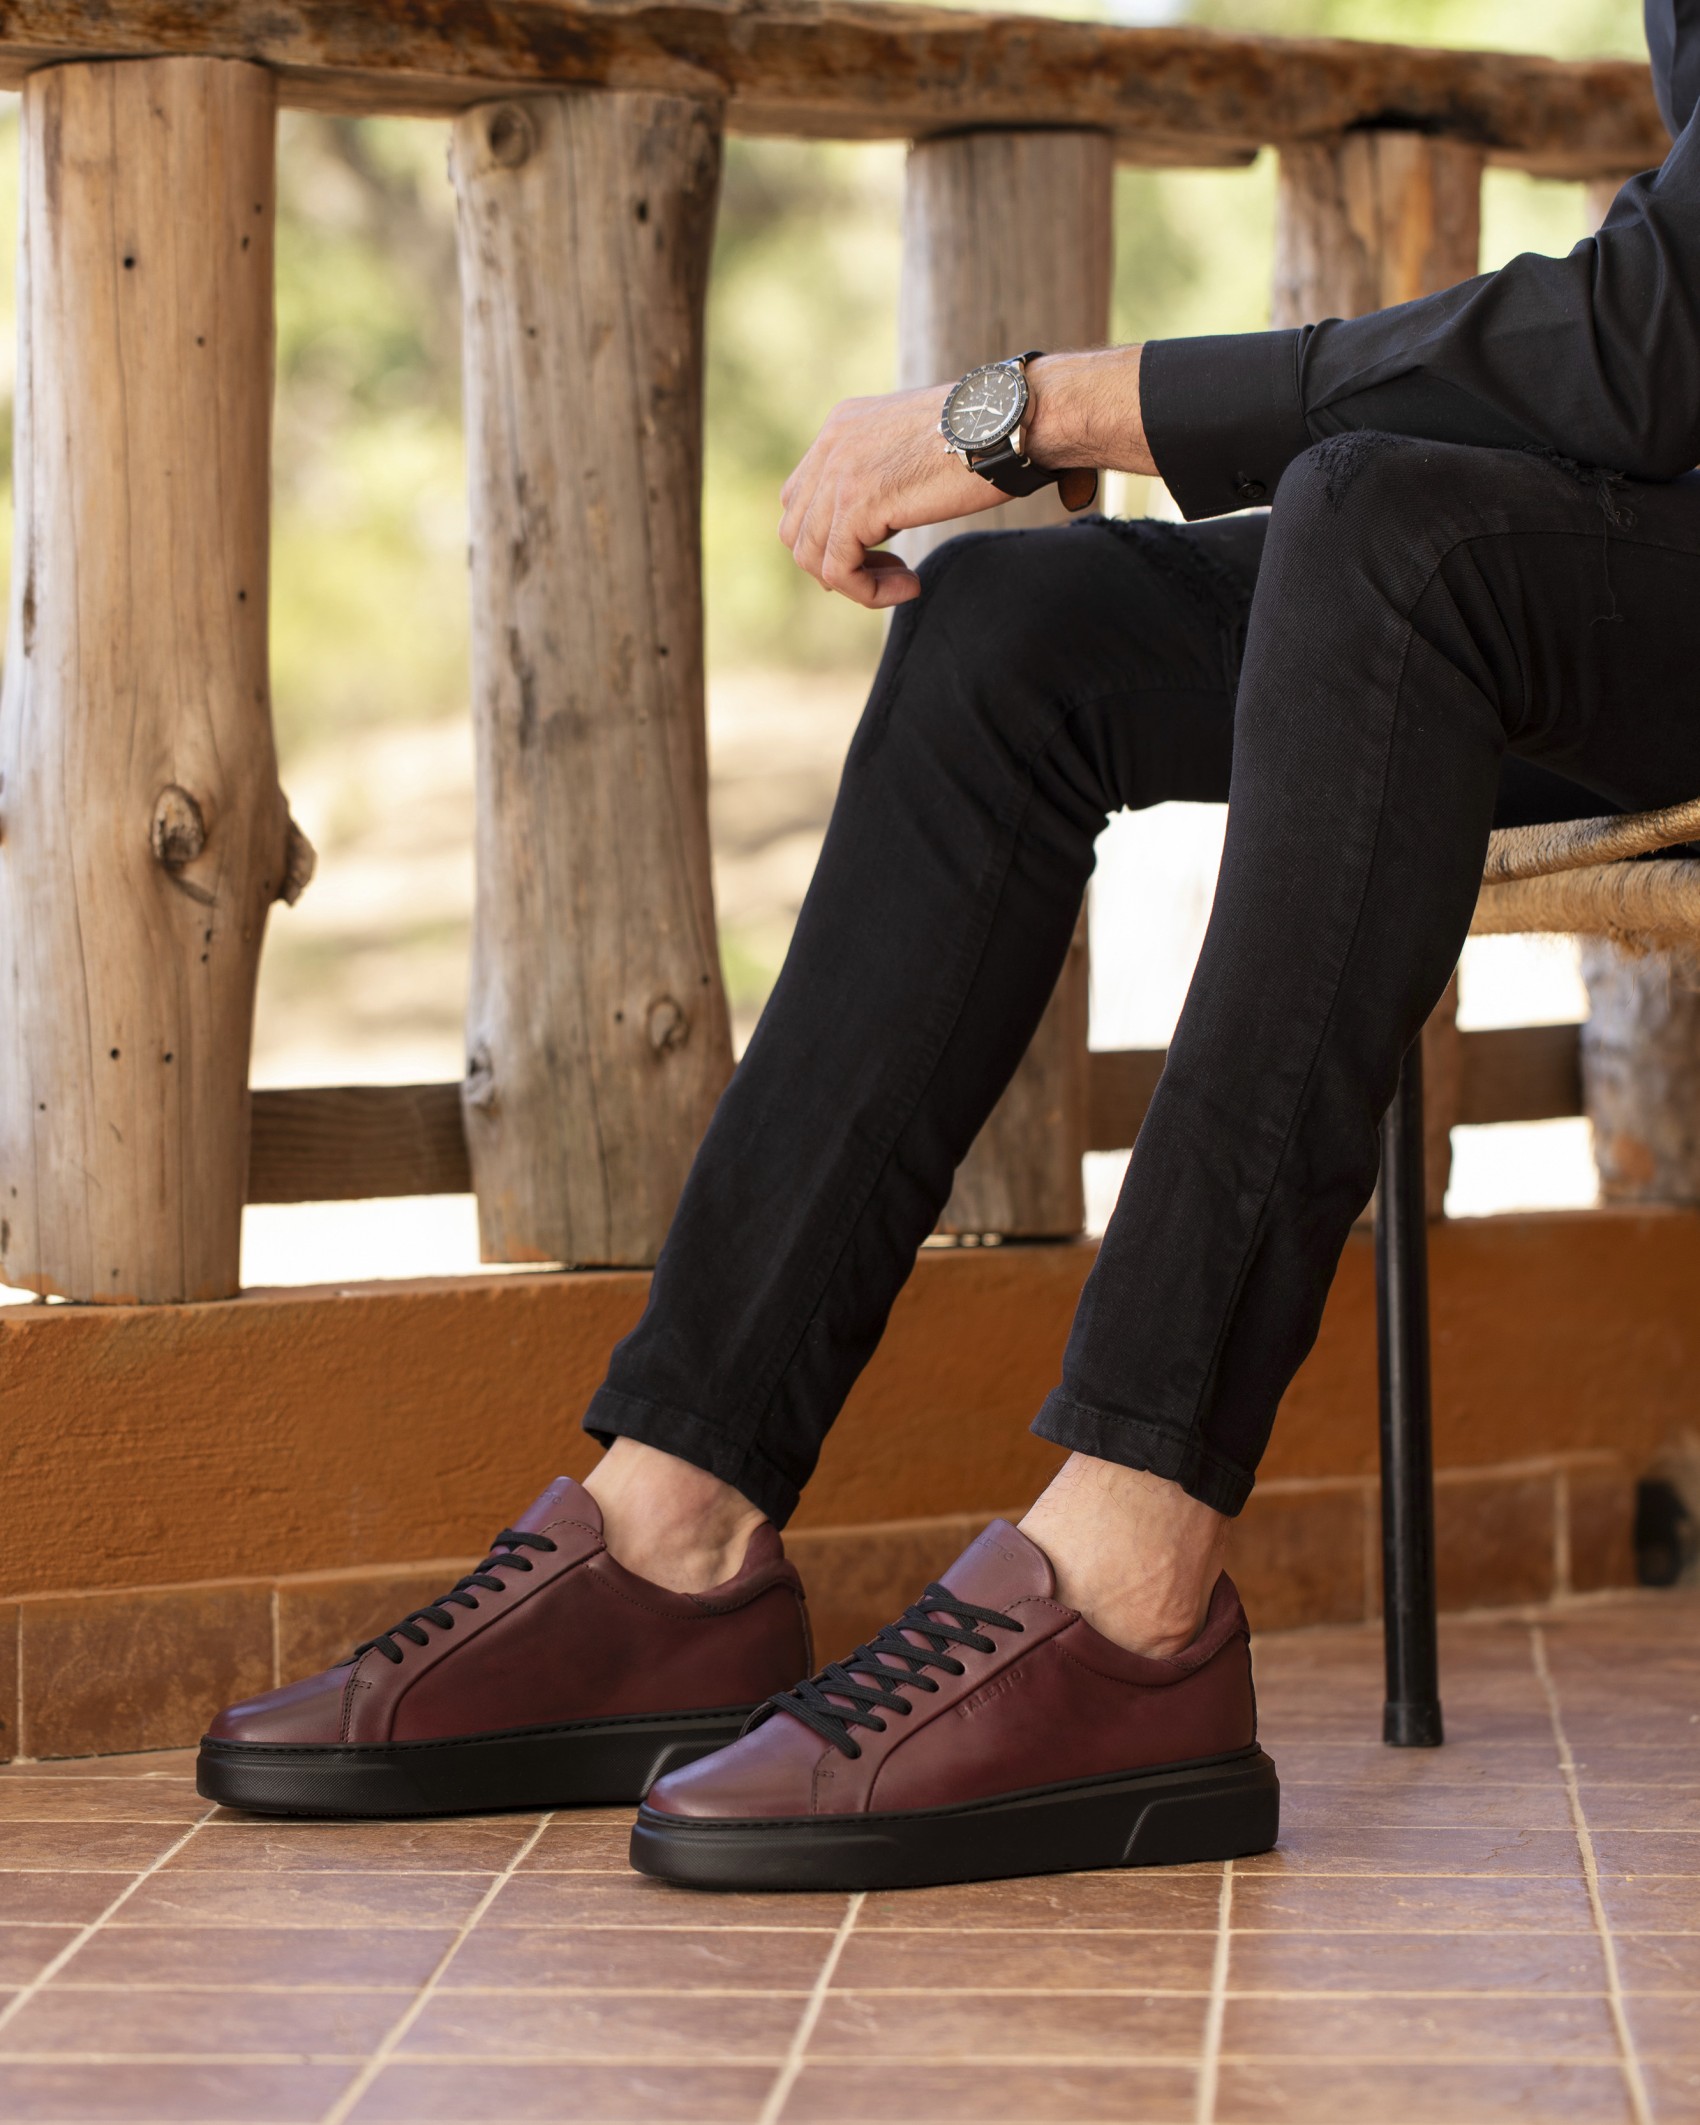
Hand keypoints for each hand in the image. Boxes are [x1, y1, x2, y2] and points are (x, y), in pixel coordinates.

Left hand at [778, 383, 1006, 609]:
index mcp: (841, 426)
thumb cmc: (984, 435)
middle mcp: (831, 443)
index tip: (881, 553)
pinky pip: (838, 570)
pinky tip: (910, 585)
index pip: (803, 498)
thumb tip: (877, 515)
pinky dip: (869, 592)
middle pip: (796, 529)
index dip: (830, 538)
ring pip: (810, 555)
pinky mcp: (857, 503)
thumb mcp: (915, 446)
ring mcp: (839, 472)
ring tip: (904, 582)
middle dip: (836, 563)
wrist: (1008, 422)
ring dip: (856, 583)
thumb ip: (884, 471)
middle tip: (888, 573)